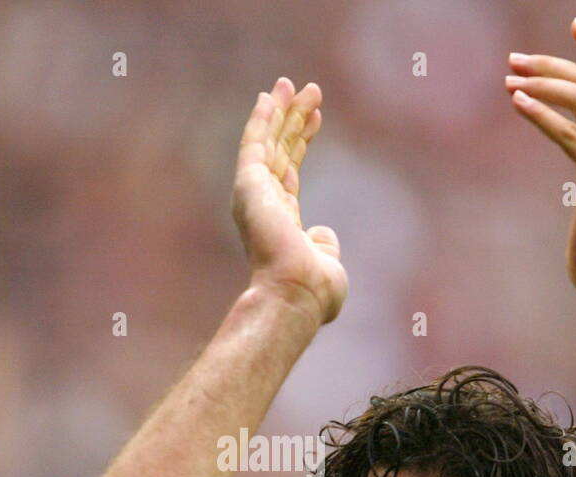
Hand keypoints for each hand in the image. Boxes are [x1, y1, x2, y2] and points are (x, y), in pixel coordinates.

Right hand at [232, 77, 347, 324]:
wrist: (296, 294)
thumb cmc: (313, 290)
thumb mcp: (325, 262)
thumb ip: (322, 244)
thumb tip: (322, 234)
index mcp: (279, 221)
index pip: (290, 171)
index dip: (301, 142)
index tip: (315, 117)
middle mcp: (263, 205)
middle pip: (279, 151)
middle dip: (291, 120)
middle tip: (306, 90)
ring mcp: (254, 195)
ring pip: (268, 143)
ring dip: (280, 112)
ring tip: (292, 83)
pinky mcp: (249, 186)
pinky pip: (254, 145)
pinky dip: (261, 120)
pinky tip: (268, 97)